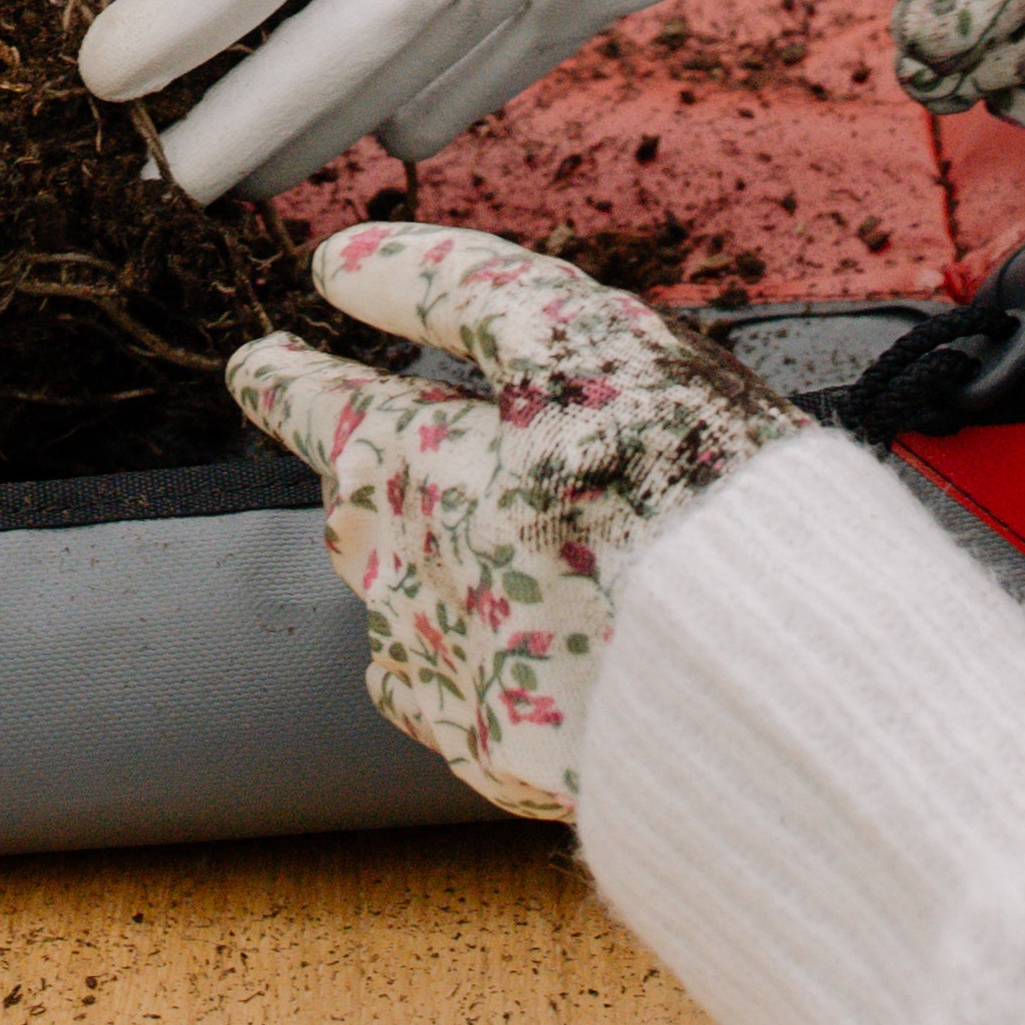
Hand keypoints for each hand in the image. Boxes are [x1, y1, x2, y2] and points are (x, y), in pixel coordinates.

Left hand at [78, 0, 1024, 196]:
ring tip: (266, 158)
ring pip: (425, 97)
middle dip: (241, 139)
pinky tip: (408, 106)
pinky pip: (509, 72)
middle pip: (331, 79)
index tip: (100, 78)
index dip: (173, 30)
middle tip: (164, 179)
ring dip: (338, 131)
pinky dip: (443, 101)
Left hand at [231, 218, 797, 818]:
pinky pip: (455, 694)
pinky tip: (529, 639)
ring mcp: (448, 676)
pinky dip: (475, 655)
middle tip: (370, 442)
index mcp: (406, 466)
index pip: (318, 406)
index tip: (258, 365)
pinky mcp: (504, 758)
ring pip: (401, 603)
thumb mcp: (571, 335)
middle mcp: (400, 577)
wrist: (767, 676)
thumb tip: (335, 265)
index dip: (288, 379)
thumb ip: (446, 288)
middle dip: (360, 469)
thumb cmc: (678, 480)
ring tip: (489, 539)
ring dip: (421, 563)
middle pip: (357, 509)